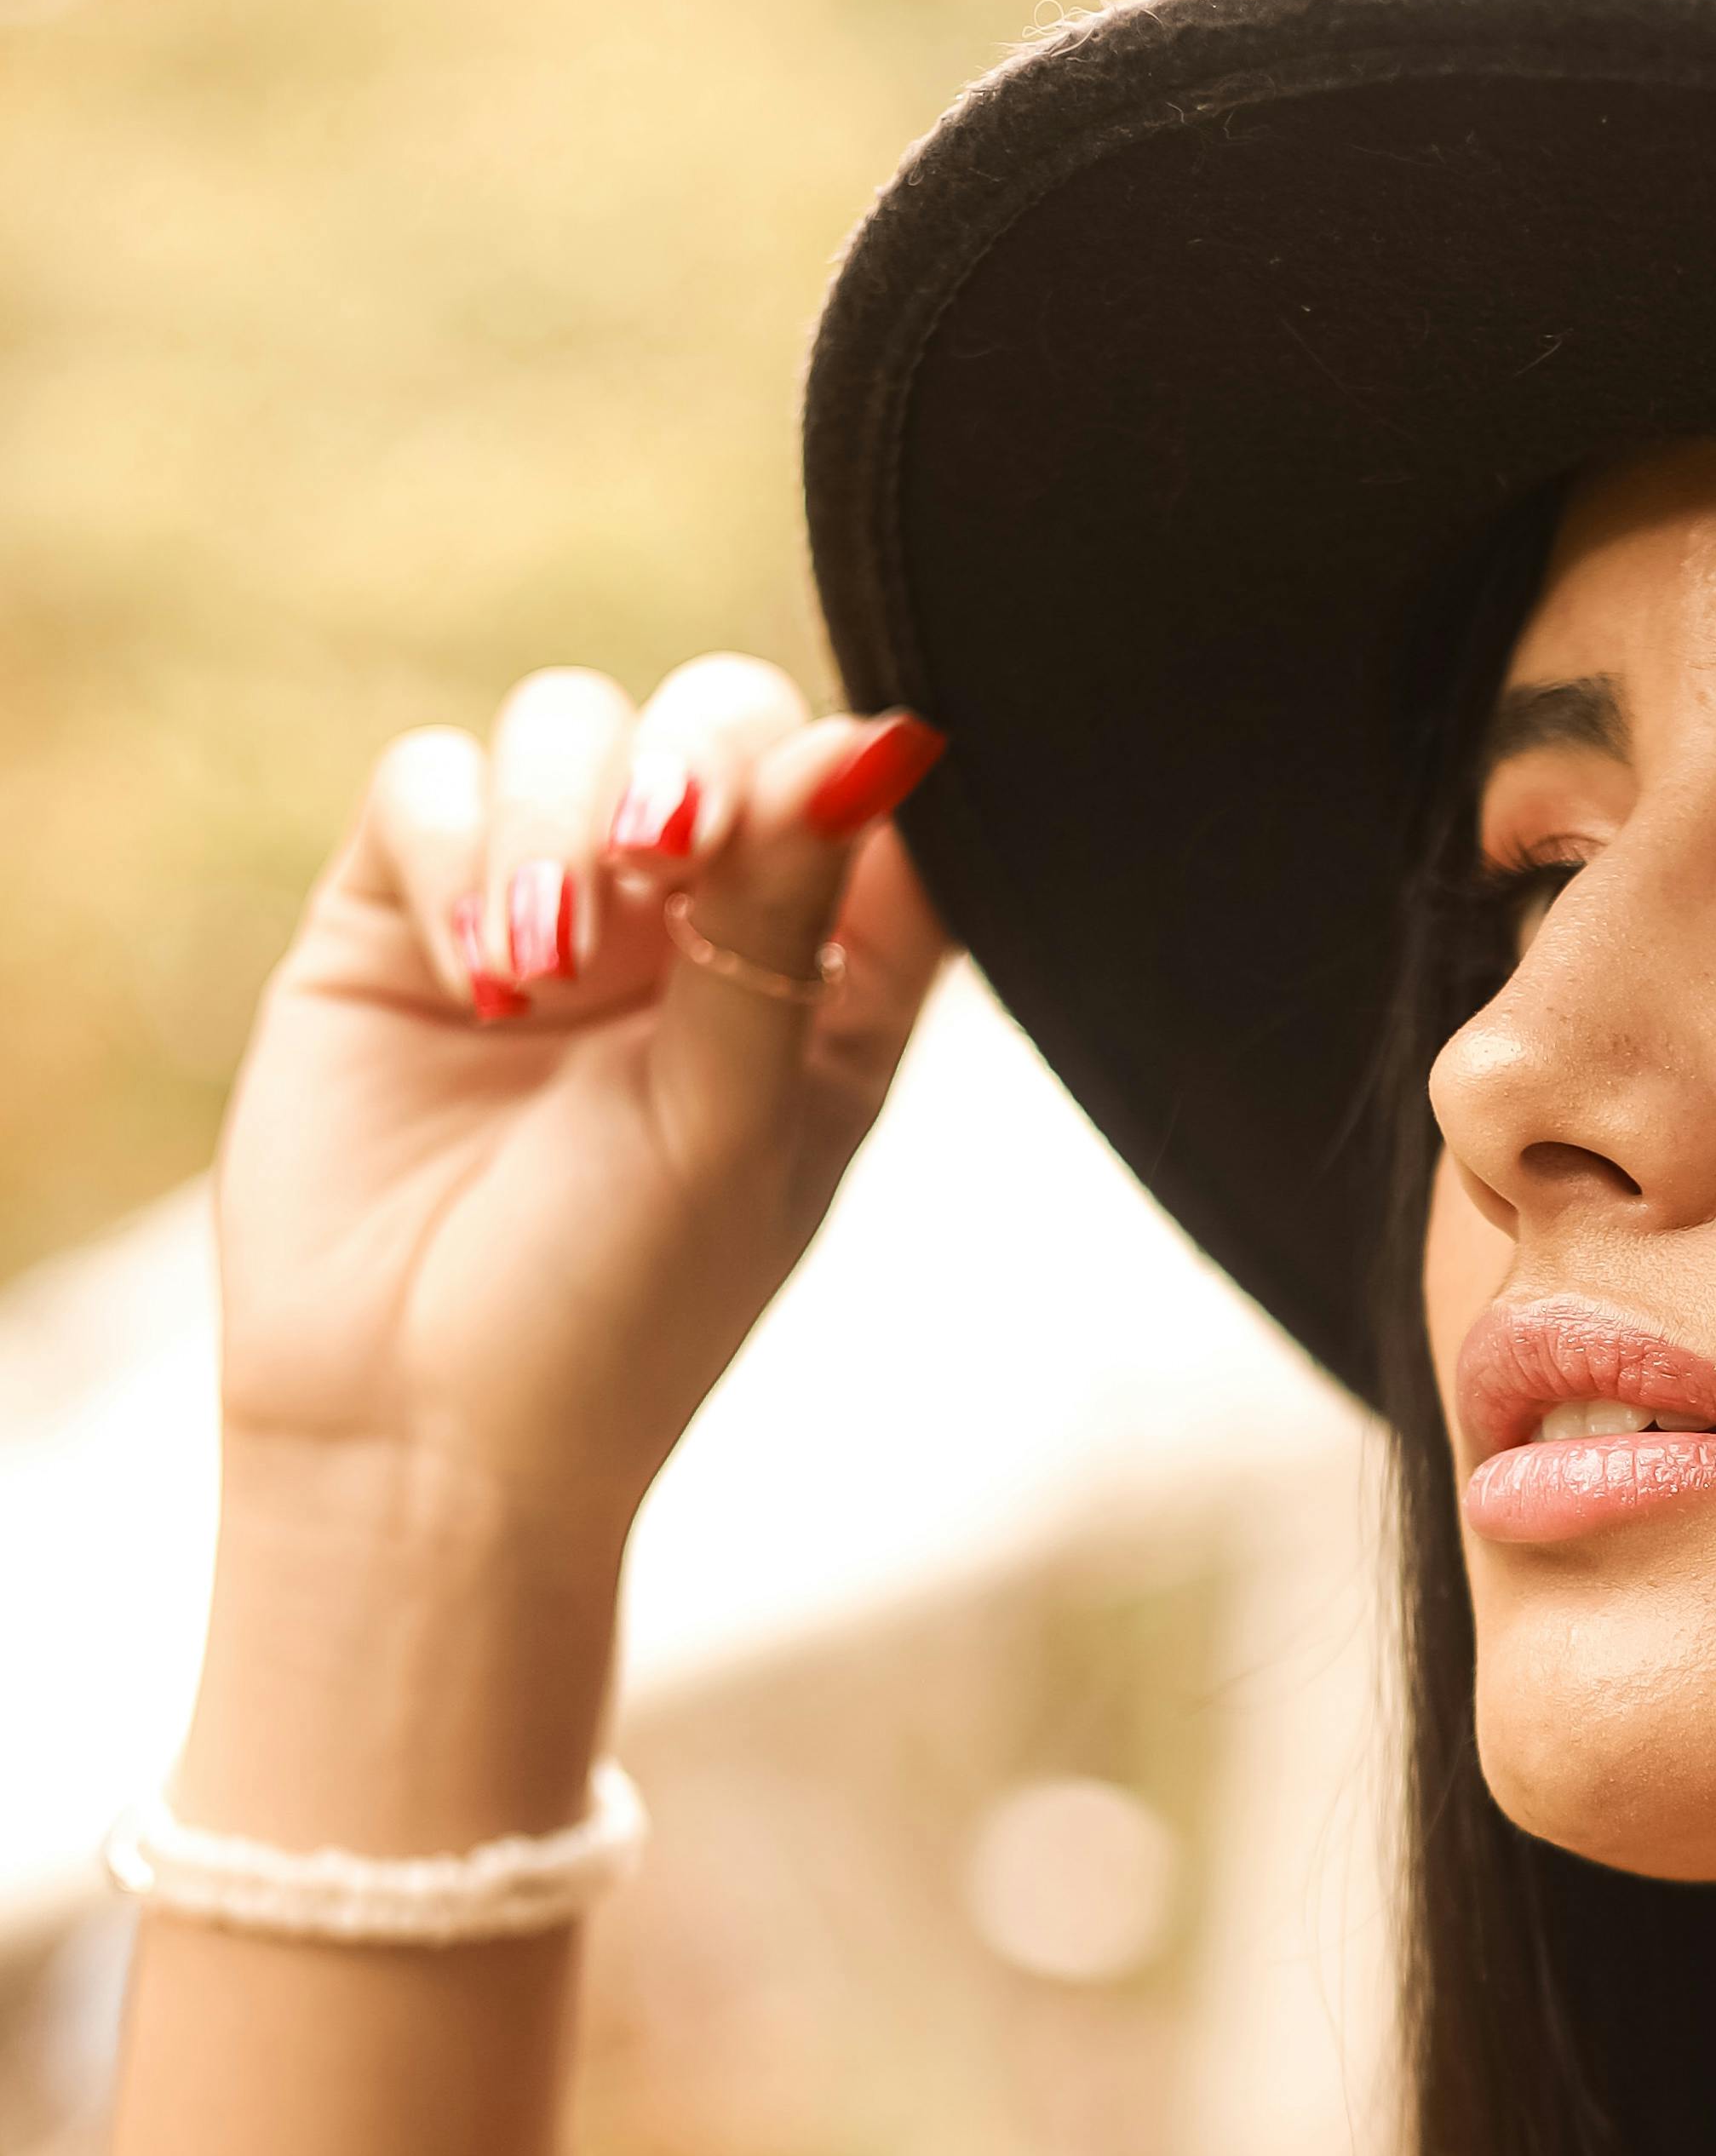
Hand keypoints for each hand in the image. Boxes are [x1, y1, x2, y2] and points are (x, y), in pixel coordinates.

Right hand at [213, 657, 953, 1554]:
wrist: (416, 1432)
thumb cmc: (619, 1312)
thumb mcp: (735, 1120)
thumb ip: (789, 923)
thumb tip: (878, 741)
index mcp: (824, 984)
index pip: (872, 803)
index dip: (856, 768)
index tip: (834, 795)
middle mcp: (692, 925)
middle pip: (722, 723)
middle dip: (697, 761)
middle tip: (664, 851)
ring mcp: (546, 906)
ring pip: (570, 722)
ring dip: (562, 808)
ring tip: (544, 960)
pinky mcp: (397, 913)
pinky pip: (429, 781)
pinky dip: (454, 844)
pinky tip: (477, 974)